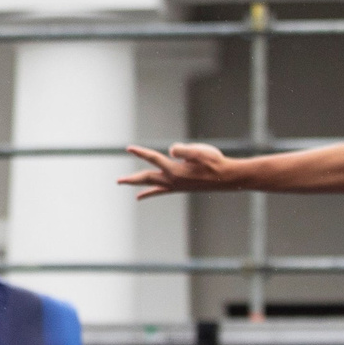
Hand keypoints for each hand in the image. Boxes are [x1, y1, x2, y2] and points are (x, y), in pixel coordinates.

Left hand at [118, 143, 235, 197]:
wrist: (226, 177)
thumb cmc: (215, 162)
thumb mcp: (200, 152)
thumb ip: (184, 150)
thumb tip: (170, 150)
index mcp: (175, 170)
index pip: (153, 158)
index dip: (141, 153)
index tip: (128, 148)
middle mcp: (172, 180)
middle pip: (146, 178)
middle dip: (131, 179)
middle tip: (117, 181)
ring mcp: (175, 185)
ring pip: (151, 185)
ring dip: (137, 184)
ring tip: (124, 183)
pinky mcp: (179, 188)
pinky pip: (159, 191)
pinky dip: (149, 192)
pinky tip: (140, 196)